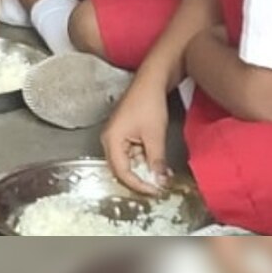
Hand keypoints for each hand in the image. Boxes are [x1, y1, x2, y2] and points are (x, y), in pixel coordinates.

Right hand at [101, 74, 171, 196]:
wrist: (151, 82)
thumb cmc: (148, 103)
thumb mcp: (155, 135)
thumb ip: (156, 161)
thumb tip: (159, 181)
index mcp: (111, 139)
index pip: (121, 171)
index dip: (138, 184)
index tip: (155, 190)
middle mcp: (109, 139)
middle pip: (121, 168)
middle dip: (140, 178)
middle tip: (158, 186)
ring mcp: (116, 136)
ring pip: (128, 161)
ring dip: (144, 169)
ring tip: (162, 174)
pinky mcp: (124, 134)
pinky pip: (132, 153)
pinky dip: (144, 159)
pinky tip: (158, 162)